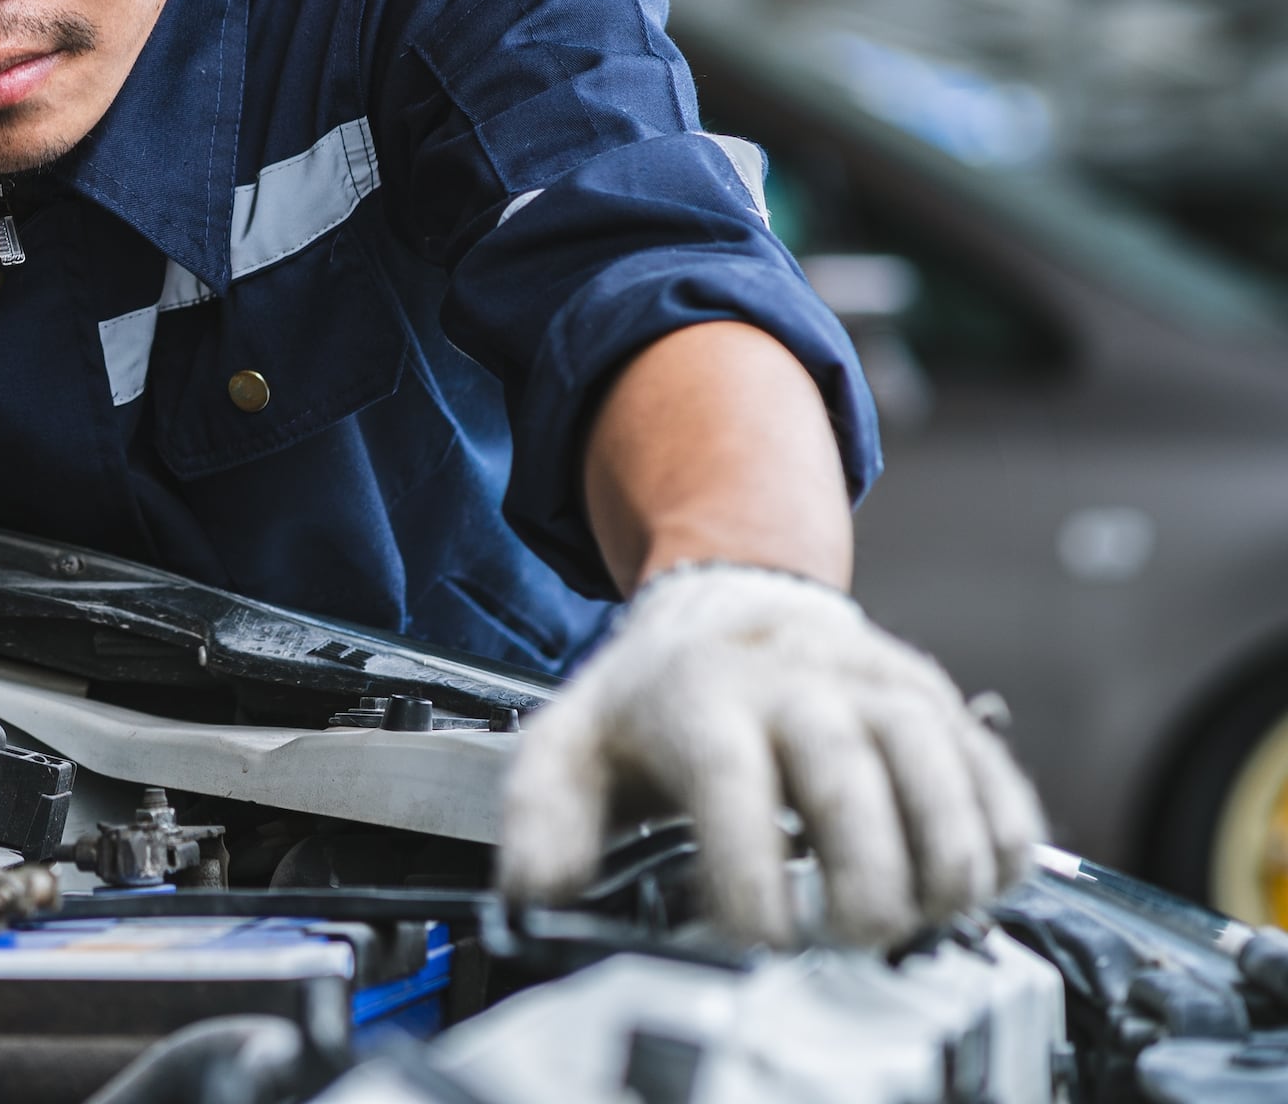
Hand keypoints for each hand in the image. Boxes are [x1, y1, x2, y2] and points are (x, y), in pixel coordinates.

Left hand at [498, 562, 1043, 946]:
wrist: (732, 599)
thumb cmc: (656, 695)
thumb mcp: (573, 742)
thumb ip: (543, 819)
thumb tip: (539, 896)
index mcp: (701, 698)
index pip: (732, 785)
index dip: (751, 879)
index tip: (758, 942)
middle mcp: (797, 683)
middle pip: (849, 781)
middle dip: (860, 884)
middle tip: (846, 942)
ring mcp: (877, 688)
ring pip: (939, 774)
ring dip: (940, 870)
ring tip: (913, 922)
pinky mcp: (940, 705)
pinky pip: (996, 780)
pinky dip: (1001, 847)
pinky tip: (970, 889)